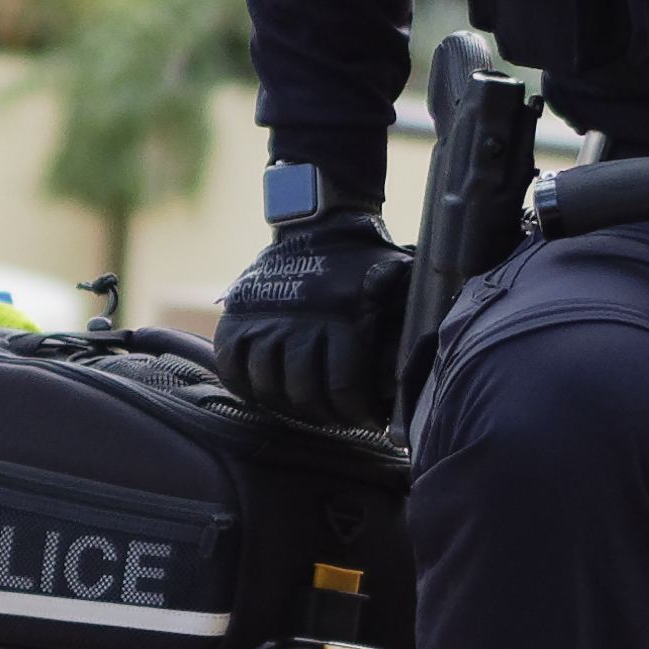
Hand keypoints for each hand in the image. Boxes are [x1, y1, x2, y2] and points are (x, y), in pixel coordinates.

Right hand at [215, 216, 411, 429]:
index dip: (356, 414)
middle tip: (337, 418)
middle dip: (324, 416)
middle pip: (303, 393)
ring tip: (306, 409)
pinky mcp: (236, 318)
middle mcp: (298, 321)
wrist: (316, 226)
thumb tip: (416, 360)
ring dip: (287, 406)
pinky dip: (247, 386)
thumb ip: (406, 315)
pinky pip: (231, 367)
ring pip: (266, 386)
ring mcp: (263, 320)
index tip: (369, 422)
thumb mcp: (395, 281)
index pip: (343, 387)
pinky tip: (269, 393)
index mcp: (340, 318)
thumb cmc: (363, 263)